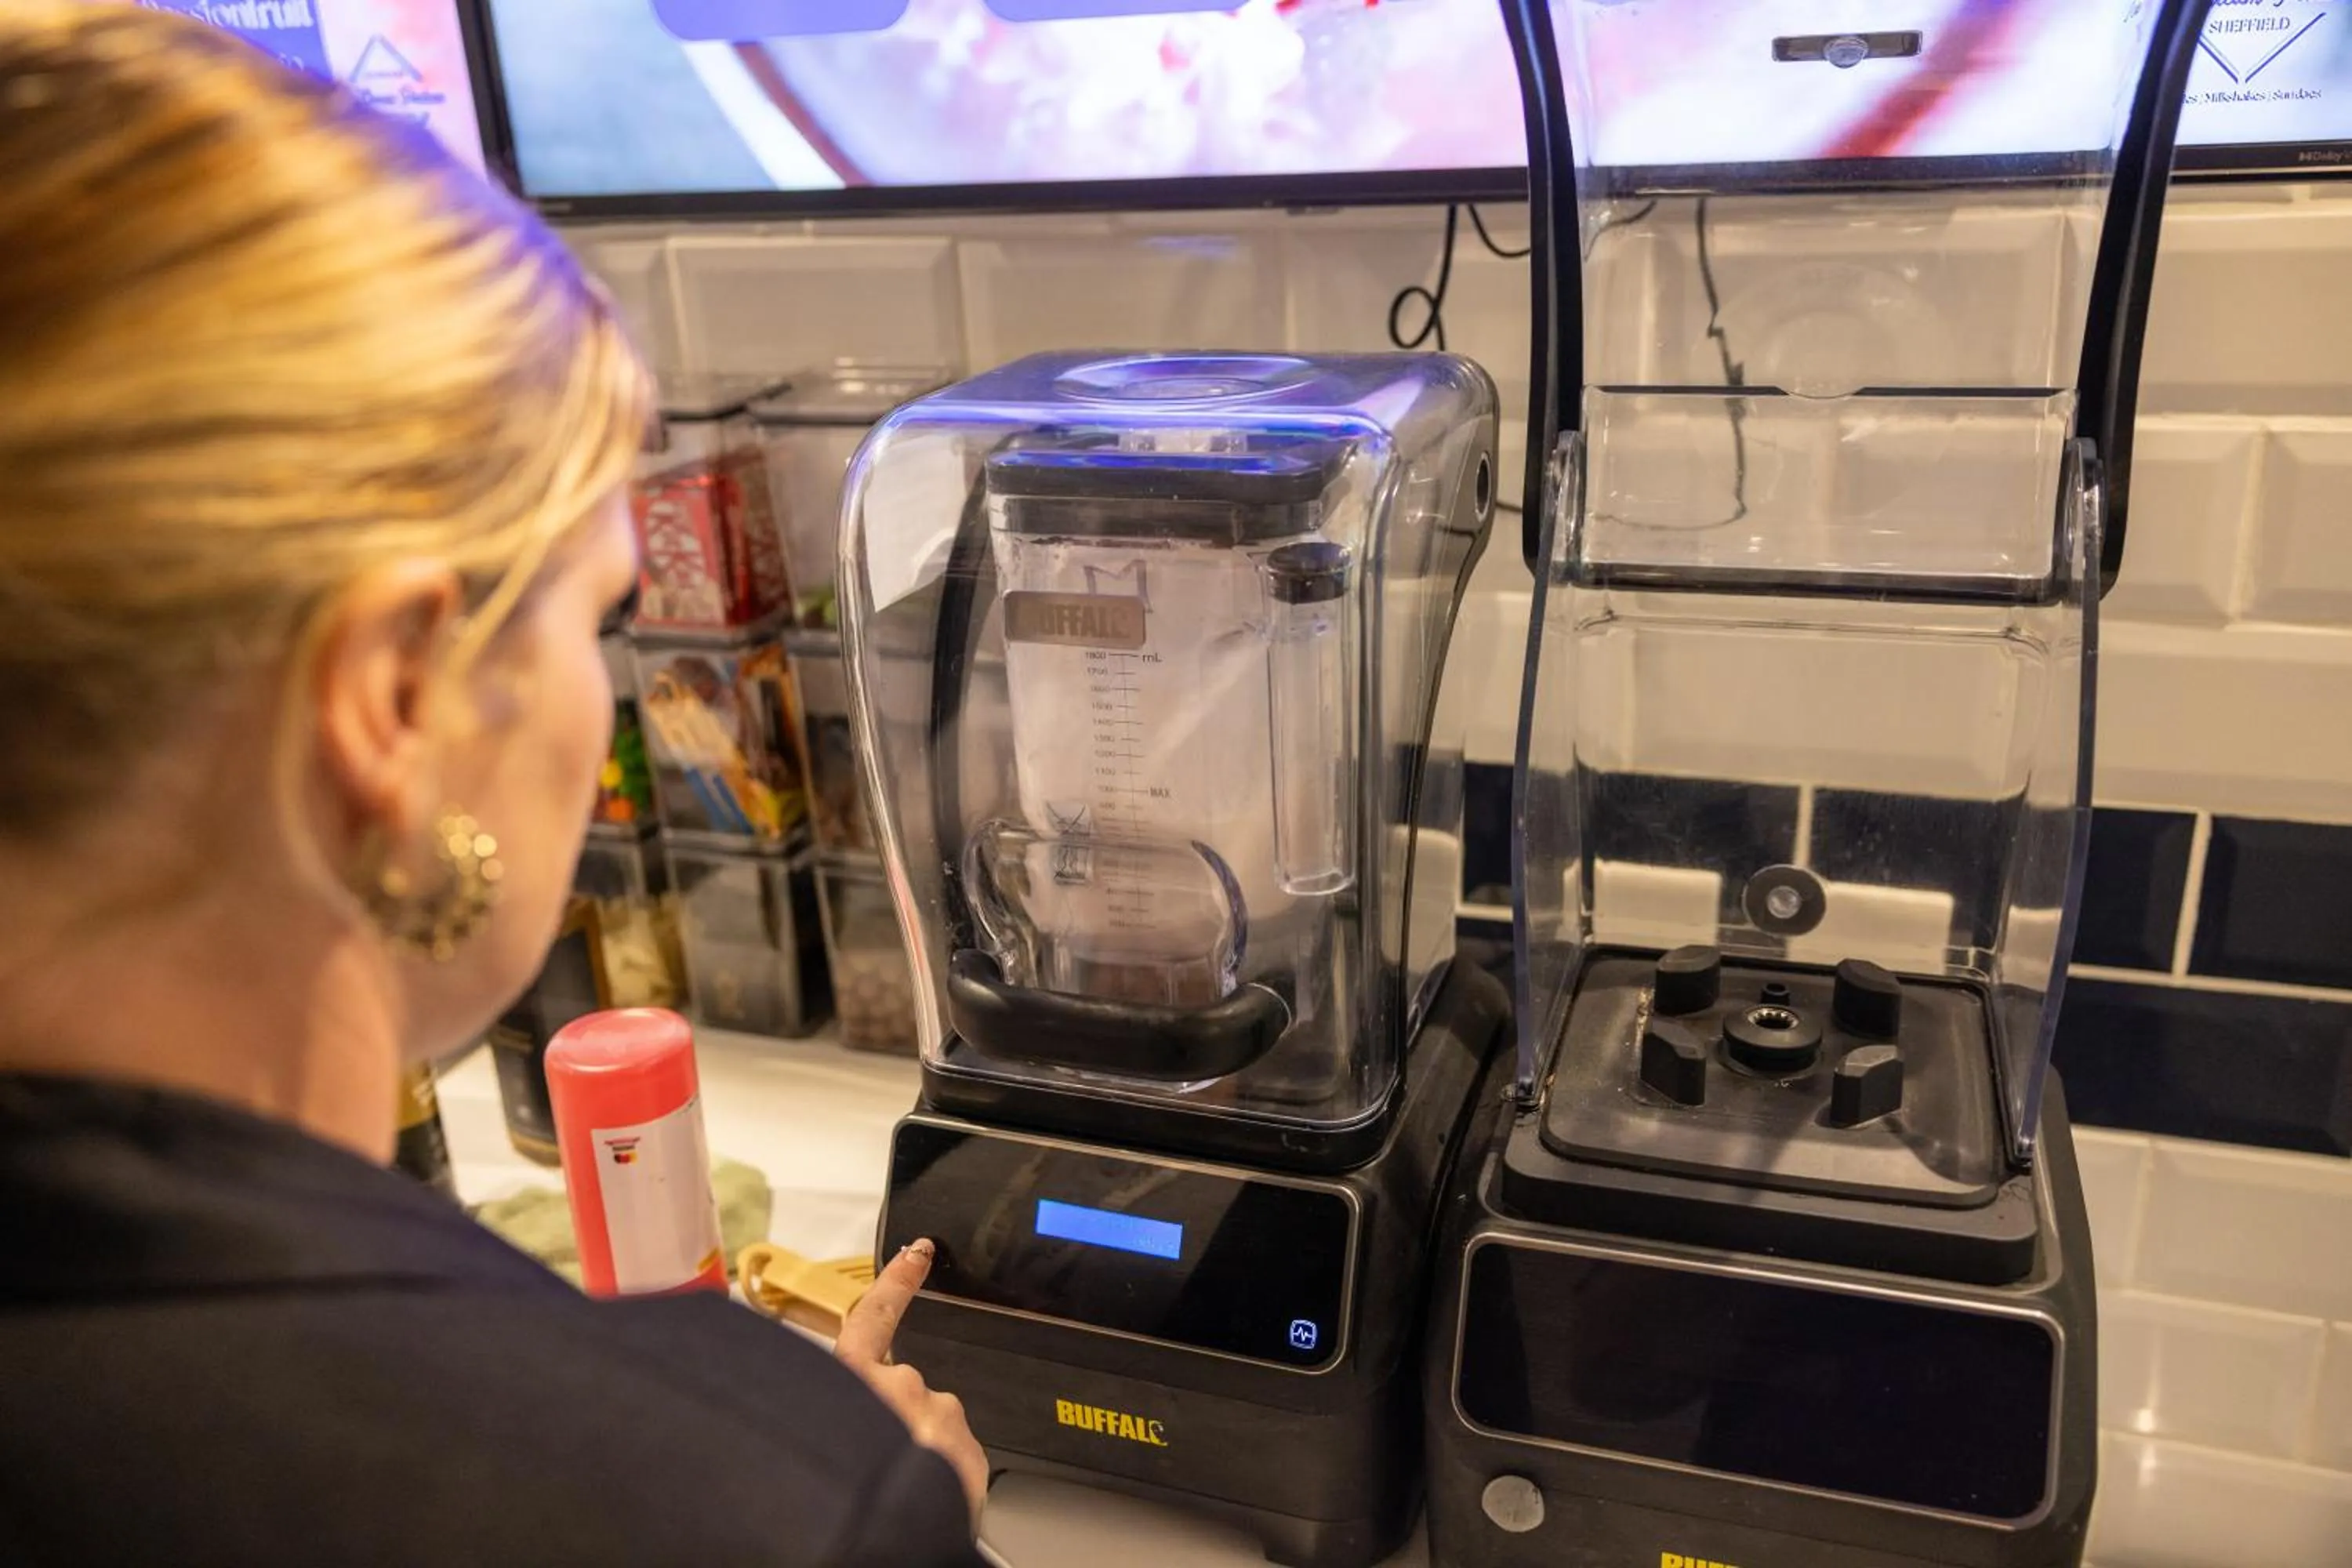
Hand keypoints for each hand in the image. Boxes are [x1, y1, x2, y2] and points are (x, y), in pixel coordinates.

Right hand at [836, 1239, 989, 1525]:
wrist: (893, 1545)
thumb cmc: (842, 1511)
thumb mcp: (817, 1440)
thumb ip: (832, 1411)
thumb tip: (834, 1416)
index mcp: (851, 1381)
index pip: (871, 1318)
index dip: (896, 1283)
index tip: (919, 1253)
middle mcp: (899, 1389)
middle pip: (900, 1393)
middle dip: (894, 1423)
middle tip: (870, 1464)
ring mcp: (940, 1417)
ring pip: (931, 1429)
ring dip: (918, 1455)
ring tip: (893, 1495)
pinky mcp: (970, 1449)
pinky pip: (955, 1458)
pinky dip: (942, 1478)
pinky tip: (921, 1503)